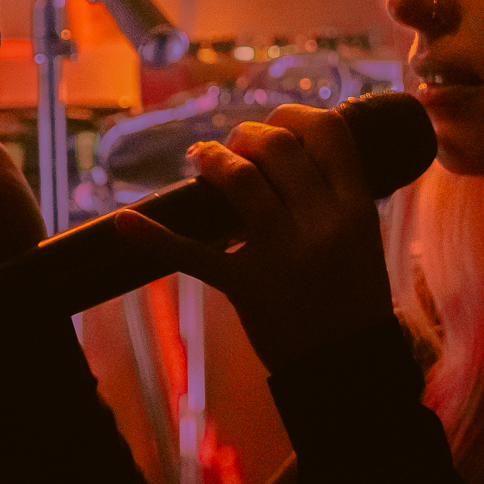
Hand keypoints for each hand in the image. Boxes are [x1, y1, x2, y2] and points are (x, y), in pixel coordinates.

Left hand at [112, 102, 396, 369]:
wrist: (346, 368)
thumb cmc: (352, 299)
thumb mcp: (360, 240)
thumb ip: (333, 197)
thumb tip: (290, 149)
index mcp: (357, 208)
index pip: (329, 132)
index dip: (295, 116)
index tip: (276, 122)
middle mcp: (323, 224)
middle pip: (278, 148)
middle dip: (248, 135)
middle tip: (234, 144)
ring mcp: (283, 255)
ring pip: (240, 180)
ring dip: (214, 158)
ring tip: (201, 156)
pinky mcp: (246, 288)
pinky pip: (193, 253)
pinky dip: (153, 236)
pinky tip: (123, 221)